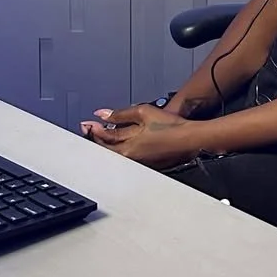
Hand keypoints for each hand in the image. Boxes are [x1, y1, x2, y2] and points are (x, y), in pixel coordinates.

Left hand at [80, 103, 198, 170]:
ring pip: (116, 153)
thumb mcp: (143, 112)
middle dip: (96, 138)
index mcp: (127, 147)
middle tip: (89, 128)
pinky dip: (121, 148)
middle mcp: (130, 158)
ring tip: (103, 133)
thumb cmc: (171, 127)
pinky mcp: (148, 163)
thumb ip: (120, 113)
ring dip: (108, 143)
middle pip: (107, 149)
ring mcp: (139, 162)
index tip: (87, 123)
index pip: (103, 138)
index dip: (93, 130)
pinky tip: (122, 141)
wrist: (190, 139)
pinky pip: (128, 155)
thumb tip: (103, 114)